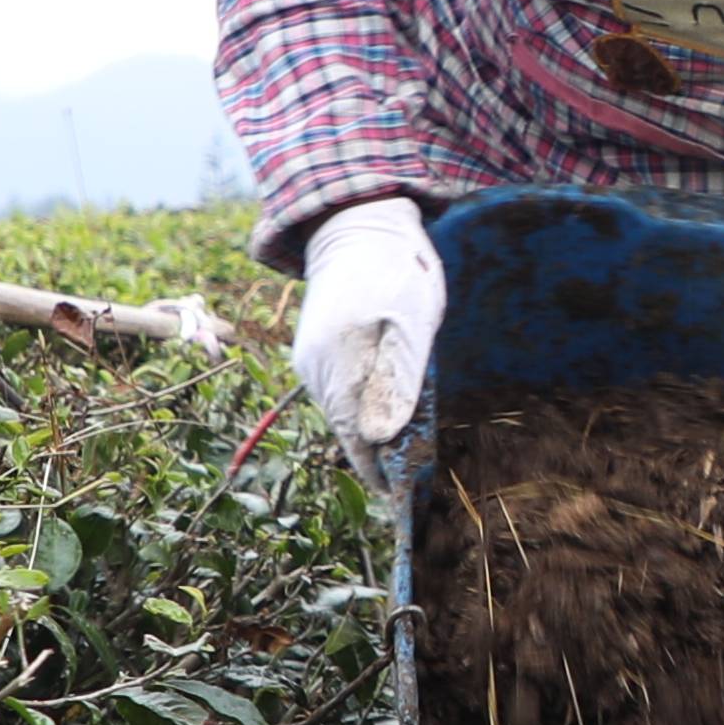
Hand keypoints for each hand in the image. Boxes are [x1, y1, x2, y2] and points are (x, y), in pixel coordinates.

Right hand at [291, 197, 442, 464]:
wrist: (358, 229)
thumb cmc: (398, 273)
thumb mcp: (411, 323)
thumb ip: (397, 380)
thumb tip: (380, 439)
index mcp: (343, 362)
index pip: (356, 437)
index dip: (378, 471)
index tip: (402, 494)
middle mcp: (316, 368)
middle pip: (346, 430)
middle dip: (375, 457)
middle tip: (413, 475)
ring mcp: (310, 360)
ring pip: (341, 413)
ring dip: (368, 432)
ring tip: (402, 447)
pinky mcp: (313, 352)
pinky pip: (337, 393)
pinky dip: (359, 407)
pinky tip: (383, 407)